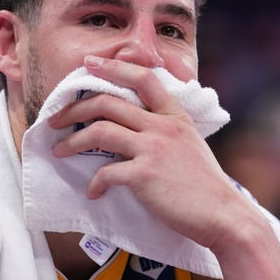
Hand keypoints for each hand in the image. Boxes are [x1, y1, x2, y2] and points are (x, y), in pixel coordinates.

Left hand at [48, 56, 260, 251]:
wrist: (224, 216)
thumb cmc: (205, 186)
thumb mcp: (190, 144)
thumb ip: (167, 130)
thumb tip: (137, 128)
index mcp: (175, 115)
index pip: (142, 77)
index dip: (112, 67)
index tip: (88, 63)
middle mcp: (163, 126)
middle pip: (108, 102)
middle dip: (74, 109)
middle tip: (55, 119)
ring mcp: (154, 148)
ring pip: (99, 131)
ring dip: (72, 141)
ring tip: (59, 151)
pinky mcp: (145, 175)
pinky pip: (106, 172)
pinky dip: (94, 183)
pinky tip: (93, 192)